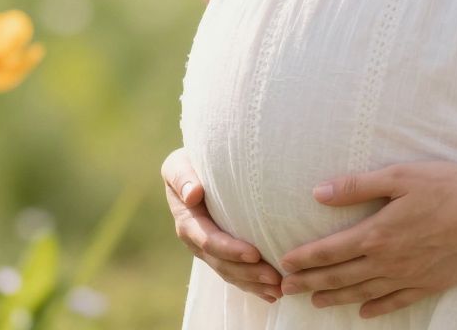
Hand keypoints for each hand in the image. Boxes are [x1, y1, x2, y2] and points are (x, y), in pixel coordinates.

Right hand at [163, 147, 283, 303]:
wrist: (192, 171)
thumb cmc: (188, 163)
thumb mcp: (178, 165)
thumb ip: (182, 177)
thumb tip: (193, 194)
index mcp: (188, 221)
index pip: (209, 240)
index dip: (230, 249)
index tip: (254, 254)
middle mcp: (197, 241)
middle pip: (222, 264)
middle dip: (248, 273)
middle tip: (275, 278)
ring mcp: (209, 250)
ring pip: (230, 273)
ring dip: (253, 284)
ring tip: (279, 289)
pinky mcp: (221, 253)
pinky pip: (235, 273)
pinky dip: (252, 285)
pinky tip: (273, 293)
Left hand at [275, 161, 456, 316]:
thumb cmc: (449, 186)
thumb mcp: (400, 176)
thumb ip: (357, 186)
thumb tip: (318, 193)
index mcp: (377, 234)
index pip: (329, 252)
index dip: (304, 259)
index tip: (283, 264)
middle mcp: (388, 261)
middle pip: (339, 277)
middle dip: (310, 283)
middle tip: (286, 288)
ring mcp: (409, 276)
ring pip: (363, 293)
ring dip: (335, 298)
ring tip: (316, 302)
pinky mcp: (430, 284)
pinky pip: (396, 302)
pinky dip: (376, 309)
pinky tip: (364, 313)